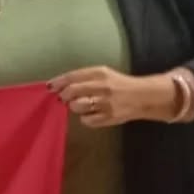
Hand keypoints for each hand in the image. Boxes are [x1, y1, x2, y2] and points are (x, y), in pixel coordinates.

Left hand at [50, 66, 175, 128]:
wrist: (143, 97)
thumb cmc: (119, 84)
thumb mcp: (104, 74)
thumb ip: (84, 78)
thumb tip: (60, 85)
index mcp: (100, 73)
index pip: (73, 76)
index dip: (58, 82)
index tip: (50, 86)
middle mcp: (102, 87)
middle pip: (72, 91)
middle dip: (64, 96)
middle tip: (64, 98)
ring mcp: (105, 103)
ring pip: (77, 107)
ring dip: (74, 107)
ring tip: (82, 105)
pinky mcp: (108, 117)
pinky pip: (86, 120)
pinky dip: (86, 118)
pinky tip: (92, 114)